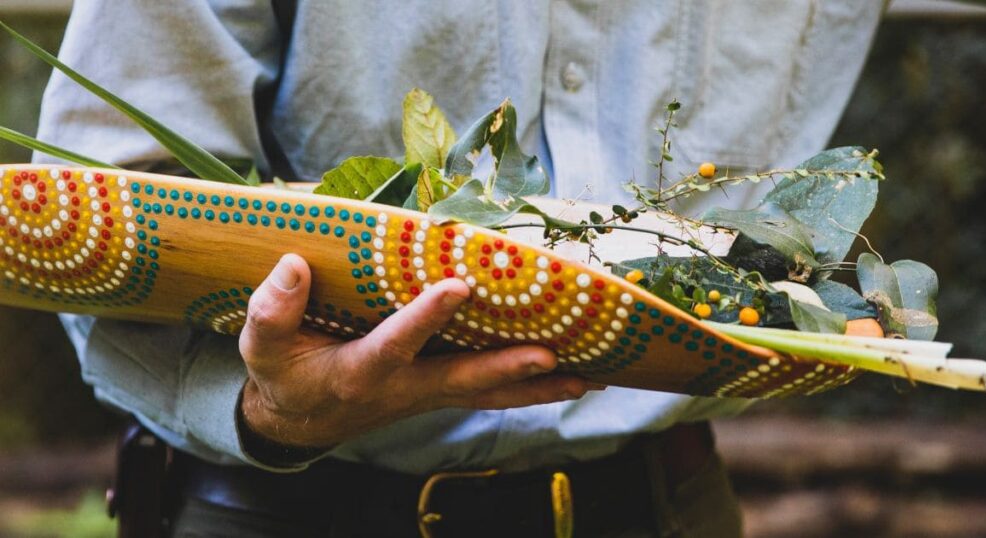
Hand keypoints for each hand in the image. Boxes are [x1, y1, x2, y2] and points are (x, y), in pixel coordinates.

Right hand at [239, 254, 595, 447]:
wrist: (298, 423)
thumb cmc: (283, 377)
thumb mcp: (262, 349)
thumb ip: (273, 310)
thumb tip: (293, 265)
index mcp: (360, 372)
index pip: (396, 343)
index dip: (425, 318)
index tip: (457, 286)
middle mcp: (402, 388)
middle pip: (462, 379)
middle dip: (506, 367)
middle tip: (551, 354)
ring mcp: (426, 395)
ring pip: (488, 393)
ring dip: (537, 387)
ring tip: (589, 375)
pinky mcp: (440, 393)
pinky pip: (491, 393)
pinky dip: (531, 387)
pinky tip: (572, 378)